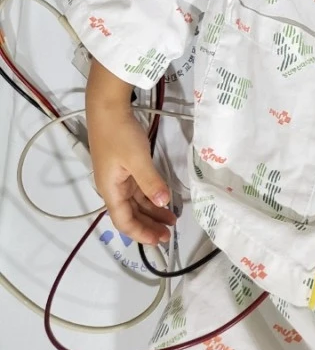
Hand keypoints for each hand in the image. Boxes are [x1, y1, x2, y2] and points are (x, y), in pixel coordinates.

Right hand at [88, 107, 176, 245]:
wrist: (108, 108)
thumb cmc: (120, 134)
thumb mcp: (137, 159)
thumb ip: (150, 182)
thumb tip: (163, 203)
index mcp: (111, 190)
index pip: (124, 221)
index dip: (141, 233)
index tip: (159, 241)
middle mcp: (113, 188)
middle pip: (130, 214)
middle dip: (149, 226)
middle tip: (169, 235)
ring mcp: (119, 177)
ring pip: (136, 202)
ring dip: (152, 211)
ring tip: (171, 219)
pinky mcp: (125, 167)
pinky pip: (138, 189)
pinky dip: (150, 196)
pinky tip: (162, 199)